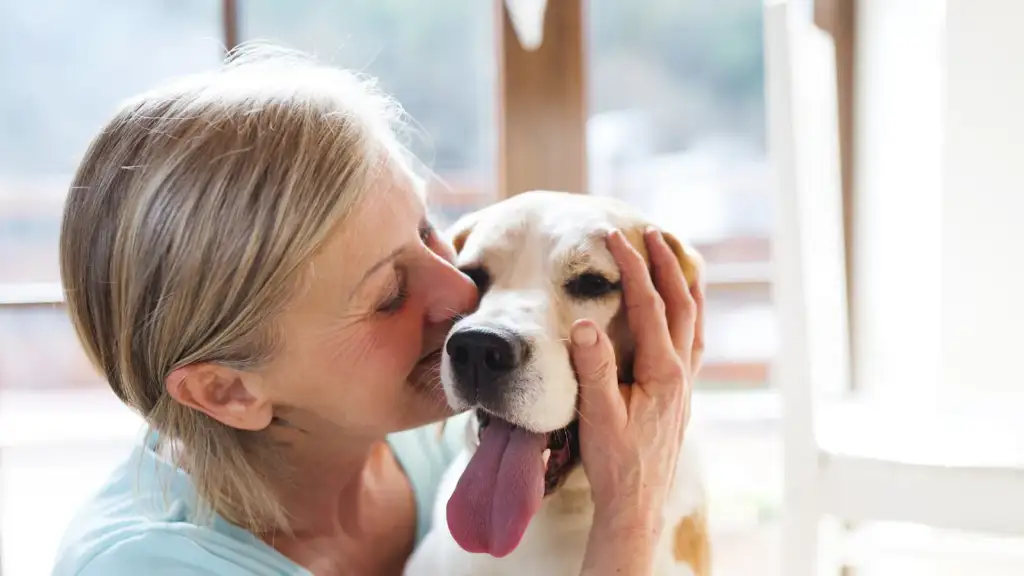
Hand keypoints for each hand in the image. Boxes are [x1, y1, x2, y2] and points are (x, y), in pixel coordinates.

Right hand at [571, 228, 703, 537]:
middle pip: (680, 304)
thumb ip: (593, 369)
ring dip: (684, 285)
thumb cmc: (615, 462)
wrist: (636, 503)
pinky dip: (689, 314)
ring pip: (693, 321)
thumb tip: (584, 323)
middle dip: (665, 264)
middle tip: (650, 232)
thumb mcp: (597, 415)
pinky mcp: (680, 394)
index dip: (632, 268)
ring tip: (677, 258)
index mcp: (662, 371)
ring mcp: (685, 383)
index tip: (613, 238)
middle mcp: (681, 372)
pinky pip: (692, 341)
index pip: (649, 305)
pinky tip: (683, 311)